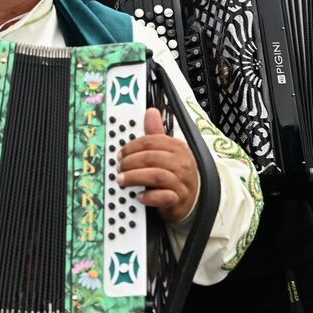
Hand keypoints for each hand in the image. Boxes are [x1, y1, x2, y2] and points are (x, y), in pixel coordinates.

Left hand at [118, 108, 198, 223]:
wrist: (192, 199)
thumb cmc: (177, 173)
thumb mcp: (169, 151)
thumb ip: (157, 133)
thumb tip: (151, 112)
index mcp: (178, 148)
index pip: (152, 141)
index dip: (132, 146)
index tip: (120, 153)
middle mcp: (181, 163)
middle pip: (152, 158)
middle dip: (131, 162)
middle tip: (119, 167)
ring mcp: (181, 182)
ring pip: (157, 176)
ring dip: (135, 177)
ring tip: (122, 180)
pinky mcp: (178, 200)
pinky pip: (163, 197)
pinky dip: (149, 196)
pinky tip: (139, 196)